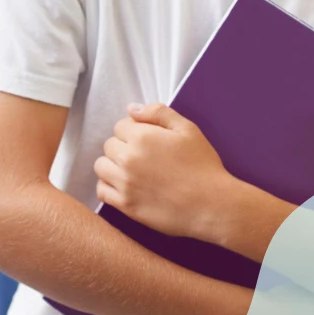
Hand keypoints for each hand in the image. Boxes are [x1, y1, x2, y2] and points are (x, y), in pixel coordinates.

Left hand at [94, 103, 237, 238]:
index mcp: (141, 137)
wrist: (212, 205)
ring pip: (101, 166)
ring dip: (112, 165)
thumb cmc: (203, 166)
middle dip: (123, 147)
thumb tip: (131, 108)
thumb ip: (158, 113)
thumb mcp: (188, 130)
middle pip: (109, 145)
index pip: (120, 126)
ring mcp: (124, 183)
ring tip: (131, 171)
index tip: (148, 141)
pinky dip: (108, 186)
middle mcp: (127, 158)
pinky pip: (101, 190)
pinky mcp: (125, 205)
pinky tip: (124, 186)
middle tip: (144, 157)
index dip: (134, 131)